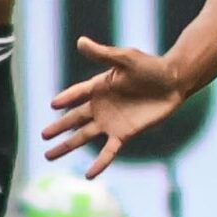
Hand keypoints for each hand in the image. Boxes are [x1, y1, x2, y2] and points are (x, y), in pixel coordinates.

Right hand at [43, 37, 185, 176]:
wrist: (174, 82)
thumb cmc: (151, 66)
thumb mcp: (125, 58)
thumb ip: (102, 54)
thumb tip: (80, 41)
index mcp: (99, 87)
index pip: (76, 94)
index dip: (66, 98)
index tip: (53, 104)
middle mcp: (102, 106)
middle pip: (74, 119)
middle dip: (58, 128)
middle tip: (42, 136)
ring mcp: (111, 122)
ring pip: (84, 136)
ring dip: (67, 146)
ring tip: (48, 155)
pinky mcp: (125, 134)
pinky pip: (109, 151)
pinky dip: (99, 163)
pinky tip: (88, 175)